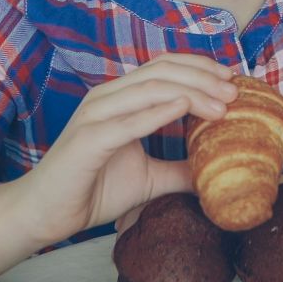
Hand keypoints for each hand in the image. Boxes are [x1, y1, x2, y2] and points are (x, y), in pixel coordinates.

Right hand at [10, 53, 238, 243]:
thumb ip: (180, 168)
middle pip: (162, 72)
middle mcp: (107, 97)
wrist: (47, 213)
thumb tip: (217, 171)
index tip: (232, 80)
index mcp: (120, 97)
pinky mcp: (87, 139)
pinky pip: (127, 121)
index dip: (200, 68)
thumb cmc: (92, 189)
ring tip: (221, 103)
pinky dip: (157, 112)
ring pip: (148, 89)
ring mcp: (95, 114)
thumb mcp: (149, 178)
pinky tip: (184, 109)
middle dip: (203, 77)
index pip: (164, 68)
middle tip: (235, 91)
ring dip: (190, 92)